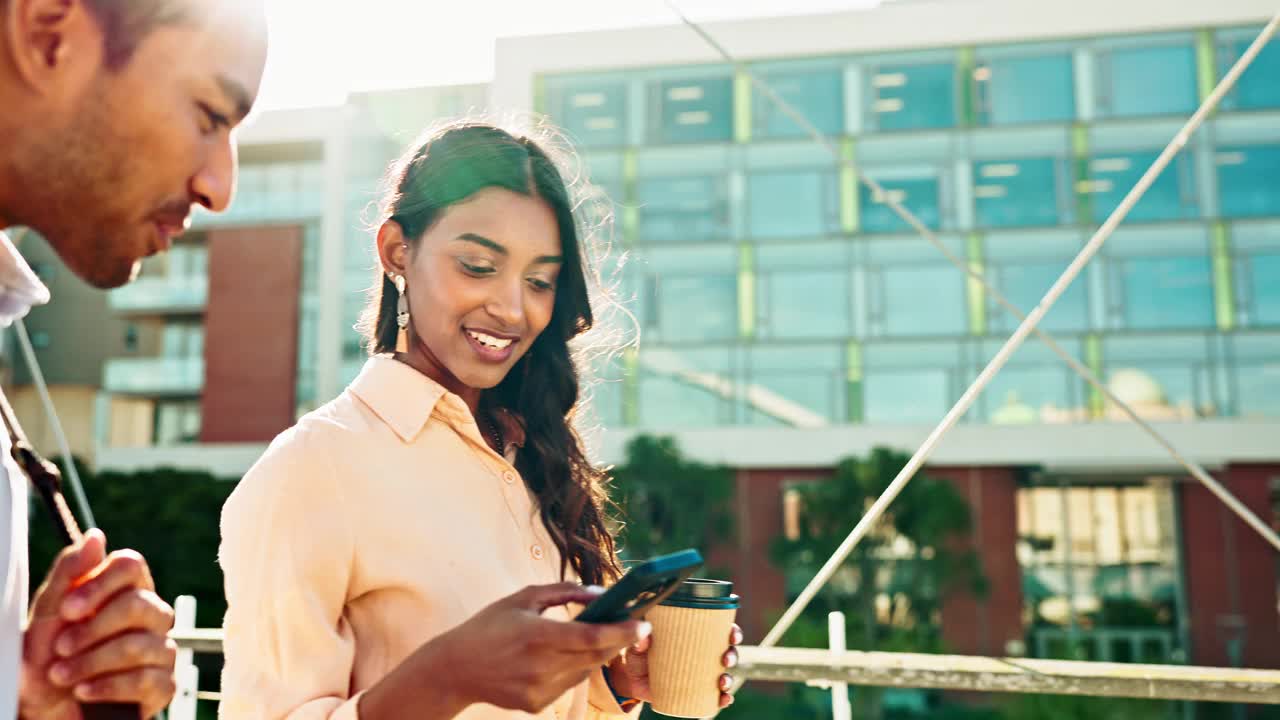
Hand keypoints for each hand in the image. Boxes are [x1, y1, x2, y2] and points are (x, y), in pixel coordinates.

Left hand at [20, 529, 176, 719]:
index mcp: (124, 590)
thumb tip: (96, 536)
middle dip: (92, 630)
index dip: (100, 585)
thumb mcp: (48, 615)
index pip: (131, 565)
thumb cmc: (48, 659)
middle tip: (62, 648)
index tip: (69, 610)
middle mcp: (150, 615)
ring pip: (139, 645)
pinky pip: (146, 680)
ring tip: (63, 676)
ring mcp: (161, 649)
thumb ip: (70, 574)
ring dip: (90, 663)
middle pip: (138, 604)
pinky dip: (107, 687)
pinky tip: (85, 692)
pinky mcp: (164, 685)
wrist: (45, 710)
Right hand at [360, 583, 649, 717]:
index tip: (644, 624)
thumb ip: (564, 592)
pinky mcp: (537, 704)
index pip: (593, 637)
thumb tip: (600, 593)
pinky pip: (569, 684)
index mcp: (538, 635)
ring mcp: (540, 689)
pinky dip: (575, 668)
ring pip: (586, 671)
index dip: (624, 632)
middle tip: (632, 627)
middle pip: (597, 656)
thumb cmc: (490, 626)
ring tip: (595, 637)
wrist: (455, 668)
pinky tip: (562, 656)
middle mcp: (542, 666)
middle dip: (619, 641)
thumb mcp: (523, 598)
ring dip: (596, 654)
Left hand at [607, 622, 742, 709]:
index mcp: (693, 636)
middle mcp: (701, 653)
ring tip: (722, 683)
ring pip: (723, 674)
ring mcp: (699, 673)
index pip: (719, 629)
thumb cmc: (639, 654)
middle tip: (726, 660)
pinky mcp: (694, 692)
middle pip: (726, 651)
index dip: (731, 631)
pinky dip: (722, 698)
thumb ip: (640, 641)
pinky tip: (724, 699)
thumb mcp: (638, 644)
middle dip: (732, 655)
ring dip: (729, 679)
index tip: (732, 635)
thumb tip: (644, 639)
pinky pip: (714, 696)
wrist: (630, 679)